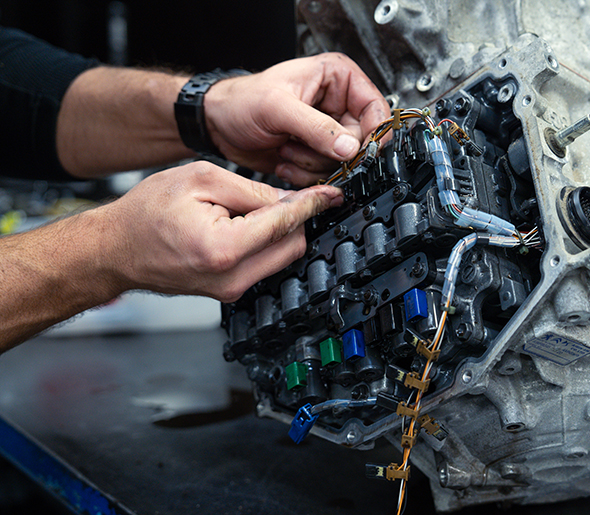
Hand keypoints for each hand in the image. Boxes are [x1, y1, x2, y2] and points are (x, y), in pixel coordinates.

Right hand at [101, 161, 342, 301]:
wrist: (115, 250)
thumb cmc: (145, 214)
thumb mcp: (199, 180)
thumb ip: (251, 190)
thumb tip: (289, 199)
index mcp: (224, 249)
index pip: (285, 224)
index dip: (312, 204)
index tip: (332, 194)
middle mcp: (232, 279)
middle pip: (293, 246)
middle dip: (297, 218)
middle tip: (291, 194)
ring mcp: (231, 290)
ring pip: (282, 257)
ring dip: (282, 231)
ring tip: (255, 208)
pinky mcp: (229, 292)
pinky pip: (264, 265)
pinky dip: (266, 243)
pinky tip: (247, 224)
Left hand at [204, 53, 390, 186]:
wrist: (218, 123)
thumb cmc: (241, 101)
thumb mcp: (278, 109)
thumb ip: (316, 128)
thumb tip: (350, 148)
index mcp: (337, 78)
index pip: (375, 108)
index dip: (372, 134)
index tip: (358, 153)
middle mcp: (337, 104)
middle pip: (360, 142)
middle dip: (328, 152)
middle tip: (300, 144)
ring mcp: (327, 131)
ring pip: (343, 162)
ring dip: (311, 163)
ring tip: (286, 148)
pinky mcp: (316, 152)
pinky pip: (326, 173)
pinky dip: (304, 174)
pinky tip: (284, 159)